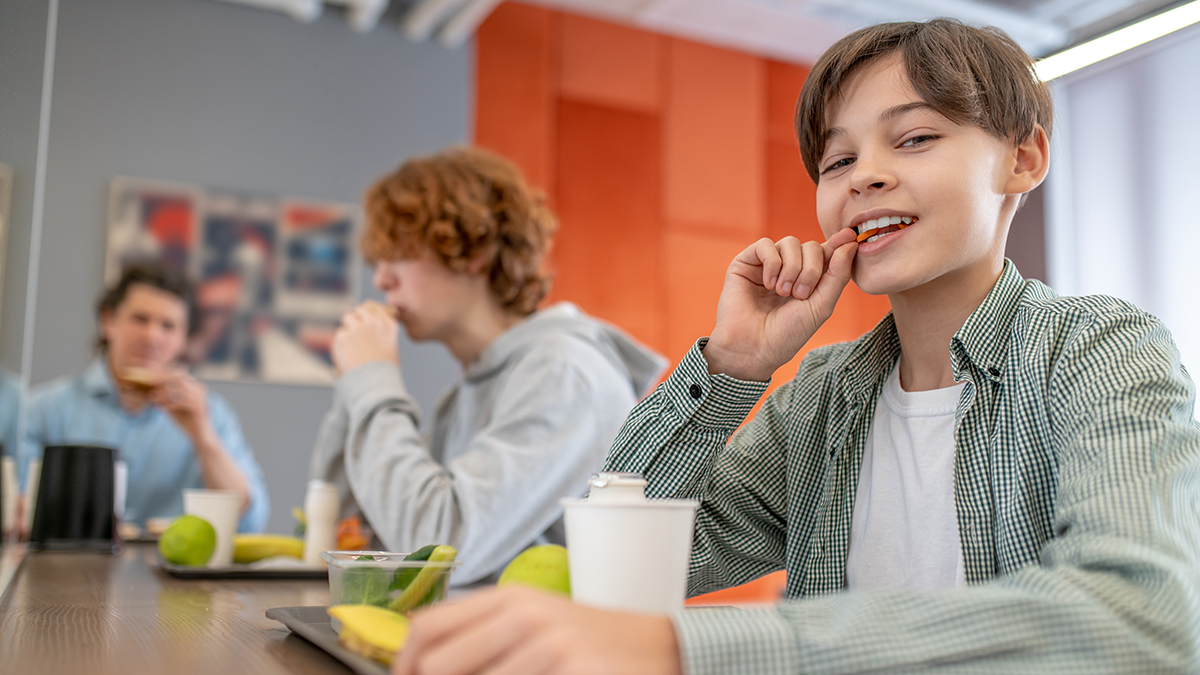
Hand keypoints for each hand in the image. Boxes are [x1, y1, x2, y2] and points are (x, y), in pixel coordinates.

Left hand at [147, 370, 211, 441]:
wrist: (200, 436)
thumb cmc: (187, 421)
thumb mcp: (174, 406)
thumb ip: (166, 398)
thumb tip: (150, 390)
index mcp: (195, 386)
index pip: (179, 374)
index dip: (164, 374)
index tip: (150, 377)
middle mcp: (199, 389)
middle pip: (179, 378)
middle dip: (162, 380)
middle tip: (149, 385)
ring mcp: (200, 398)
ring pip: (179, 390)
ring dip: (163, 394)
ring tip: (152, 398)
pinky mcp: (198, 408)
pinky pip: (181, 402)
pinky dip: (169, 404)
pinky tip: (160, 408)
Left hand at [332, 301, 399, 375]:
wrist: (373, 383)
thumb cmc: (384, 371)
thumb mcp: (390, 347)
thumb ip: (380, 332)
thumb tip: (367, 321)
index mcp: (388, 325)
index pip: (376, 308)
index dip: (369, 313)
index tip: (366, 320)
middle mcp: (373, 322)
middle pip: (360, 310)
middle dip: (357, 318)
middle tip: (355, 331)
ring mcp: (357, 328)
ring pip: (348, 317)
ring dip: (348, 327)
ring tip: (351, 344)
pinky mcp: (343, 336)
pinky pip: (340, 334)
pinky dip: (341, 344)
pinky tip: (347, 356)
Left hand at [392, 585, 682, 674]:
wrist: (657, 647)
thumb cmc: (589, 642)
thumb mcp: (535, 623)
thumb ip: (483, 634)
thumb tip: (422, 662)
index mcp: (508, 599)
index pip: (425, 627)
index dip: (402, 665)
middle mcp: (523, 616)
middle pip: (438, 665)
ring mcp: (548, 644)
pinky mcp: (573, 669)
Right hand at [705, 228, 857, 380]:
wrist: (754, 347)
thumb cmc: (787, 333)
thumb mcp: (821, 306)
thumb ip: (838, 275)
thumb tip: (850, 243)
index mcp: (809, 279)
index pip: (827, 252)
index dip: (838, 243)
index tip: (850, 236)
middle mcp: (789, 268)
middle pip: (811, 246)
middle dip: (811, 270)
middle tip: (799, 295)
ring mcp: (768, 264)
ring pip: (790, 243)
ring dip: (791, 268)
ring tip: (783, 292)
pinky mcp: (746, 262)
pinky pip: (765, 245)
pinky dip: (772, 263)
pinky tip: (768, 284)